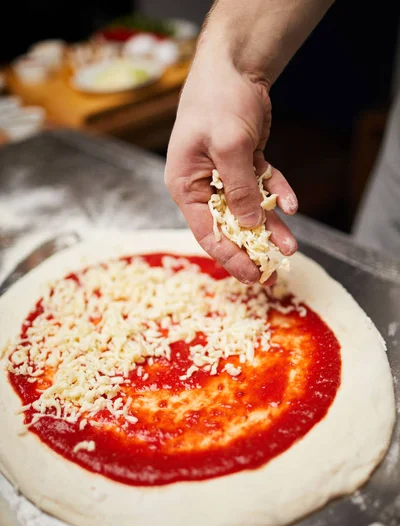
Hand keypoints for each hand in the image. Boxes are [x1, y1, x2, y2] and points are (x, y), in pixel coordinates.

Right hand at [165, 48, 297, 284]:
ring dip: (271, 226)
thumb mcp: (229, 147)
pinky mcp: (244, 163)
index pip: (206, 231)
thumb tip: (250, 227)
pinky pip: (262, 186)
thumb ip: (240, 190)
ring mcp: (224, 174)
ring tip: (291, 247)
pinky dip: (277, 194)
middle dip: (252, 246)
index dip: (228, 255)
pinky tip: (293, 206)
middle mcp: (203, 185)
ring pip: (249, 209)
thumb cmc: (219, 101)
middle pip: (229, 224)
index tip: (250, 274)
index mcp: (185, 185)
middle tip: (272, 269)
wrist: (235, 66)